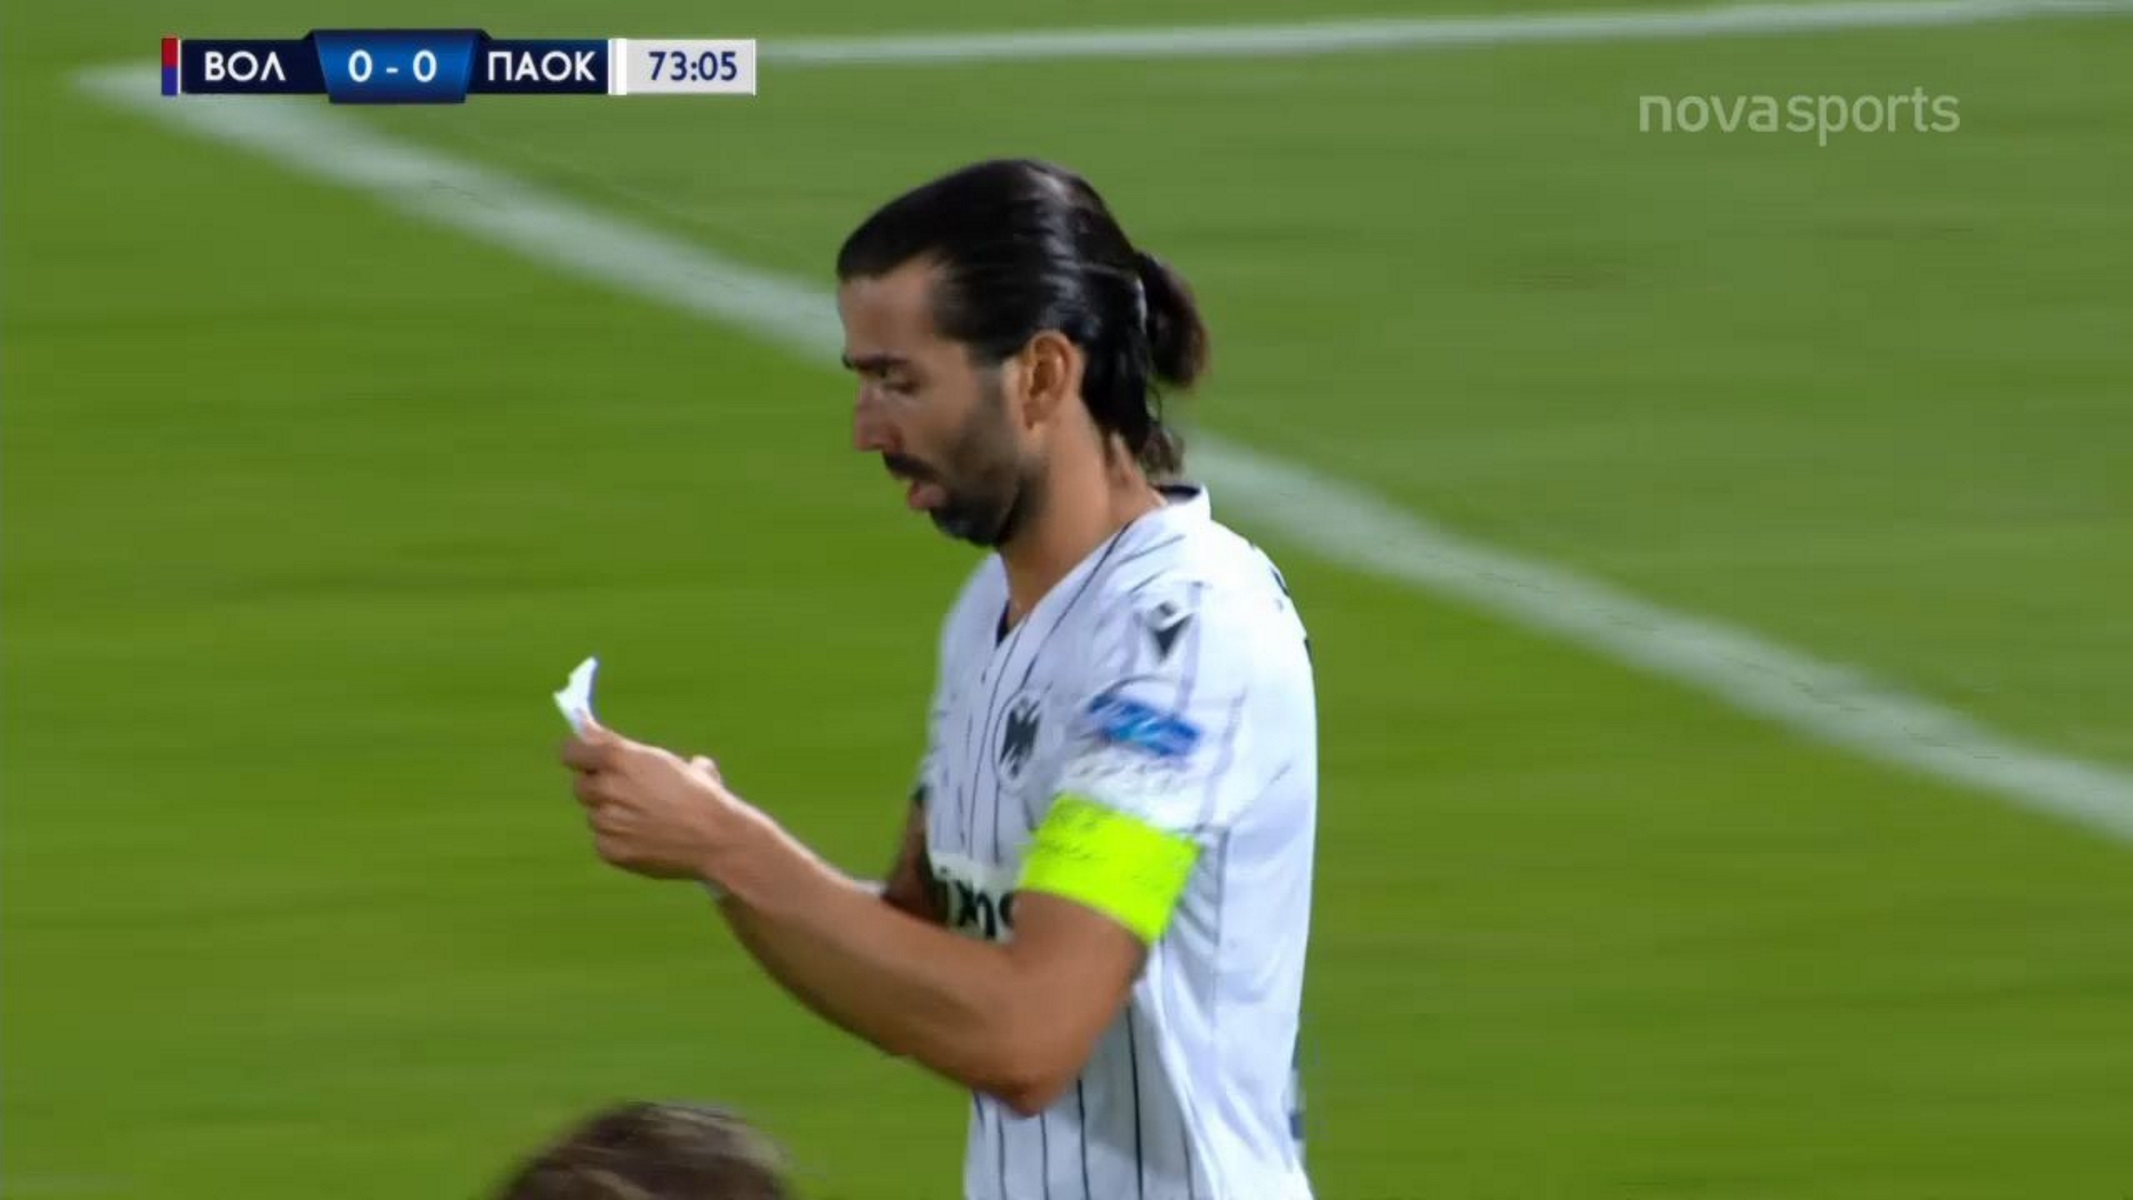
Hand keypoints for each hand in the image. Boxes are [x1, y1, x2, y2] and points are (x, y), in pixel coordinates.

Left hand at [560, 719, 745, 880]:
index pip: (570, 751)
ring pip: (595, 815)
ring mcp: (606, 821)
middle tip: (624, 791)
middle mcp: (607, 787)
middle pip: (581, 785)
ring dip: (612, 815)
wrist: (716, 839)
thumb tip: (599, 735)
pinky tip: (648, 839)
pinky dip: (619, 840)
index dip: (578, 754)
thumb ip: (630, 751)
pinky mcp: (609, 850)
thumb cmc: (700, 794)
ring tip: (648, 820)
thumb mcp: (668, 761)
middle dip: (598, 787)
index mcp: (619, 757)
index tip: (584, 758)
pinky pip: (604, 841)